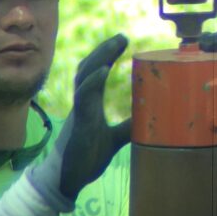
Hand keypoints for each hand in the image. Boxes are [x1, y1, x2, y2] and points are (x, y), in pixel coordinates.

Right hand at [27, 34, 131, 208]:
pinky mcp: (79, 123)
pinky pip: (83, 98)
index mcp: (90, 104)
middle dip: (104, 50)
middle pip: (89, 67)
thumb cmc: (86, 157)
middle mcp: (83, 103)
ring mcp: (79, 111)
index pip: (97, 71)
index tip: (122, 40)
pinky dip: (93, 82)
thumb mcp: (114, 139)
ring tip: (114, 45)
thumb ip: (127, 127)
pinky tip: (103, 72)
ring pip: (84, 77)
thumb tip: (150, 116)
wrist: (66, 179)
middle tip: (122, 36)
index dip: (107, 55)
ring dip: (99, 59)